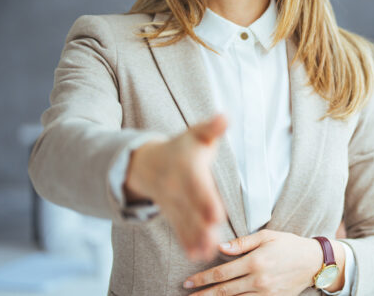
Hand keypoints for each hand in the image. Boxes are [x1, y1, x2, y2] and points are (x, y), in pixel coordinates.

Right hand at [124, 114, 228, 261]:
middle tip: (213, 238)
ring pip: (185, 223)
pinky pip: (179, 229)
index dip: (206, 201)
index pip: (198, 187)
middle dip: (201, 224)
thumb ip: (212, 128)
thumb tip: (225, 117)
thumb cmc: (182, 147)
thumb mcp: (196, 134)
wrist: (148, 163)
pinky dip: (187, 242)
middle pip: (191, 209)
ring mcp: (173, 204)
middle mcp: (178, 189)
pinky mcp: (172, 214)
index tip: (217, 215)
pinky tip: (198, 255)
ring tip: (207, 252)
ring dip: (196, 238)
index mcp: (187, 169)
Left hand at [184, 230, 345, 295]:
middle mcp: (258, 279)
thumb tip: (220, 247)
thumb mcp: (267, 236)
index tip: (187, 282)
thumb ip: (242, 243)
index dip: (202, 279)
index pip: (221, 273)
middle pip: (223, 291)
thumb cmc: (289, 245)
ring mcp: (265, 293)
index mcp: (255, 261)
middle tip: (187, 295)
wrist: (314, 262)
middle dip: (203, 294)